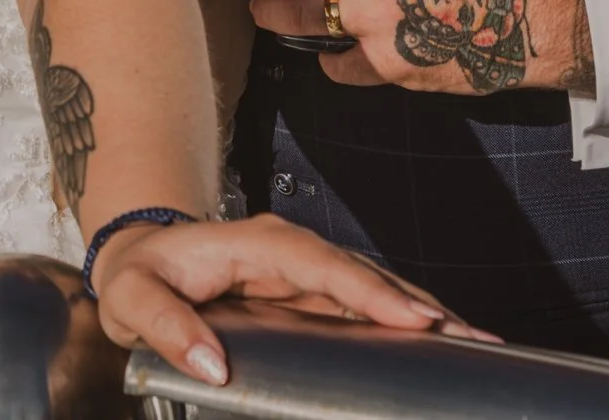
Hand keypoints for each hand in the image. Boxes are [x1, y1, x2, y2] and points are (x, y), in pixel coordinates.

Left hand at [89, 213, 493, 385]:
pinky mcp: (310, 296)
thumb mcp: (134, 298)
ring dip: (423, 316)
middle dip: (420, 306)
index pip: (324, 266)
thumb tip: (212, 364)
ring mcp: (305, 273)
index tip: (414, 320)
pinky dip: (401, 323)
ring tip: (474, 345)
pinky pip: (362, 308)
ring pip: (374, 291)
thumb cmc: (140, 276)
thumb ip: (166, 327)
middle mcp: (292, 252)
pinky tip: (435, 344)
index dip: (370, 292)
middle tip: (473, 339)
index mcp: (259, 244)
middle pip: (366, 276)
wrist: (140, 260)